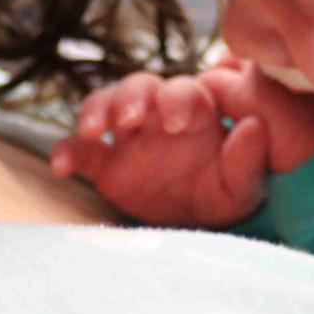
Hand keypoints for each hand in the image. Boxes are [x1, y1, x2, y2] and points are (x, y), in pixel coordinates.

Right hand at [50, 72, 269, 228]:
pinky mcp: (104, 164)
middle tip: (129, 118)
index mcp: (196, 113)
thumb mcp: (242, 185)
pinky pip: (80, 150)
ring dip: (96, 111)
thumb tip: (254, 126)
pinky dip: (66, 151)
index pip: (184, 92)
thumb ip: (247, 158)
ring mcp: (128, 137)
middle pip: (140, 87)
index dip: (177, 101)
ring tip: (92, 129)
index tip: (174, 123)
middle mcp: (158, 116)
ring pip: (106, 105)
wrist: (196, 226)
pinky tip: (60, 166)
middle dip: (132, 97)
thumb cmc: (223, 195)